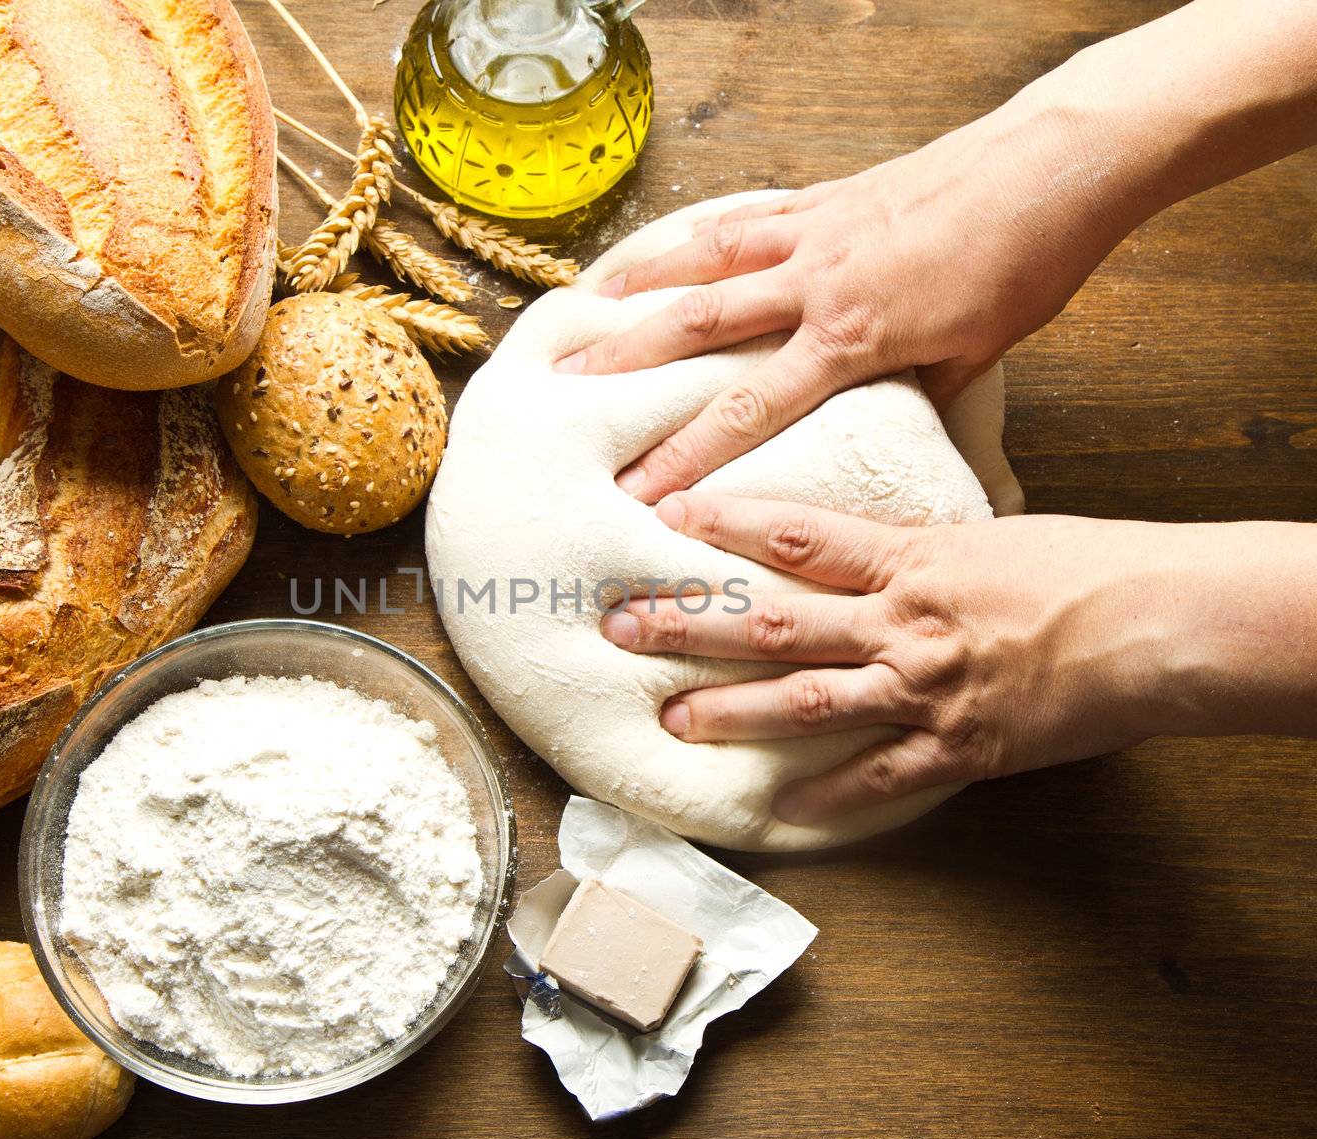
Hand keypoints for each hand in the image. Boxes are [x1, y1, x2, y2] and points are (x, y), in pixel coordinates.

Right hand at [557, 100, 1126, 502]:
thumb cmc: (1021, 267)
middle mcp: (815, 283)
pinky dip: (700, 232)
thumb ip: (921, 400)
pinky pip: (746, 216)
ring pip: (707, 260)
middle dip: (629, 362)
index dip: (689, 452)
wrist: (1051, 167)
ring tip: (588, 305)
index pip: (750, 409)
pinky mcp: (827, 196)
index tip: (641, 488)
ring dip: (643, 284)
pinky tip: (672, 244)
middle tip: (570, 386)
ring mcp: (814, 232)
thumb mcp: (976, 358)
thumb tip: (900, 445)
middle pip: (700, 327)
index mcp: (851, 338)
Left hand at [597, 493, 1300, 824]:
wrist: (1155, 624)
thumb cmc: (1083, 566)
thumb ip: (917, 543)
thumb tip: (867, 537)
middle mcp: (900, 625)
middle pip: (775, 622)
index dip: (729, 526)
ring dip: (731, 713)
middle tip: (623, 626)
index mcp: (909, 561)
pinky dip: (827, 795)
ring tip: (669, 720)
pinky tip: (779, 811)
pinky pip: (877, 776)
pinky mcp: (954, 746)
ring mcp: (922, 689)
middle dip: (692, 625)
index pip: (800, 537)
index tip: (665, 516)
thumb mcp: (987, 533)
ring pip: (805, 702)